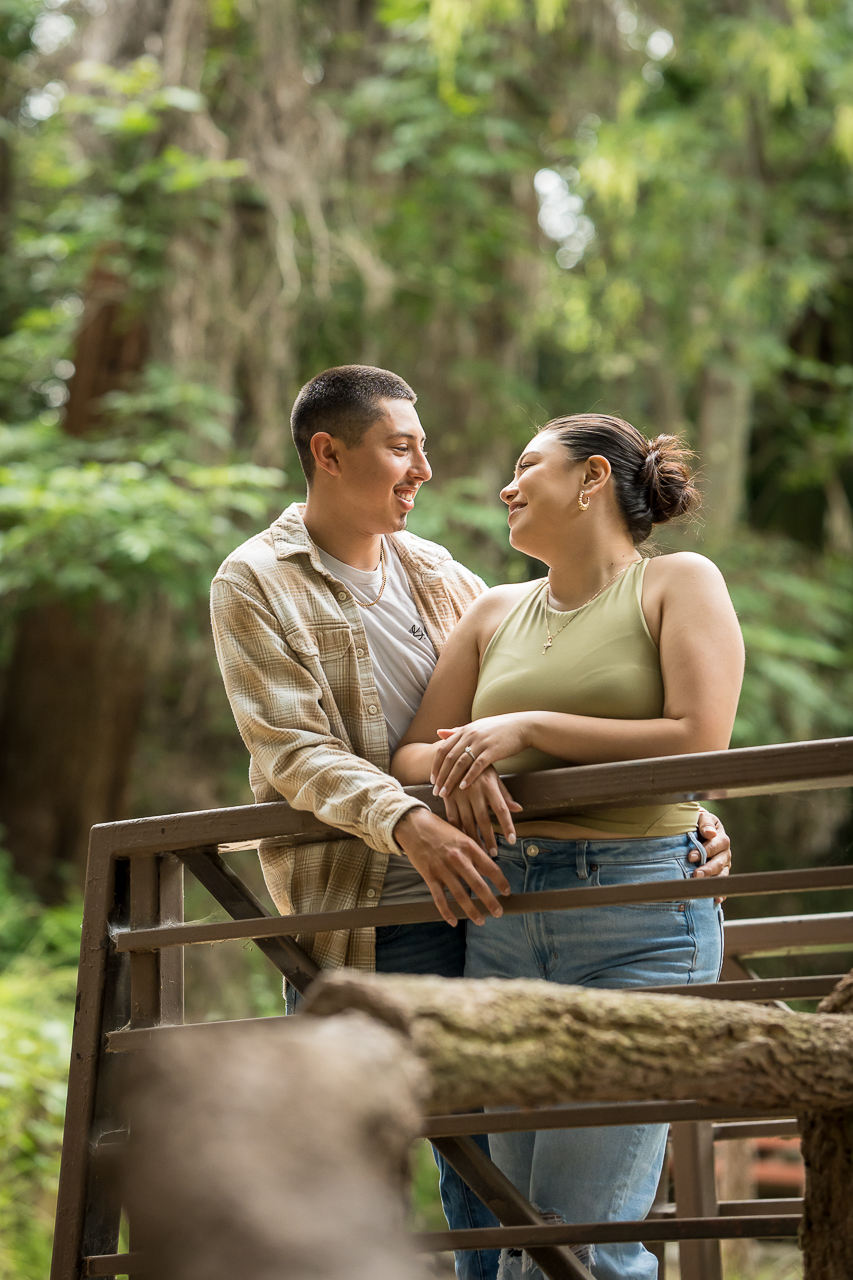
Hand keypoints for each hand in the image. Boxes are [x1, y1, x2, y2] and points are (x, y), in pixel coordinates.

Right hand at [394, 808, 510, 927]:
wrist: (413, 825)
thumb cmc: (439, 829)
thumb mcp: (461, 835)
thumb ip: (474, 851)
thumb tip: (488, 868)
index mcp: (469, 846)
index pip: (491, 868)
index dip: (501, 882)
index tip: (507, 892)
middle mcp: (458, 859)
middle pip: (478, 886)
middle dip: (491, 902)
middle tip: (498, 913)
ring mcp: (443, 869)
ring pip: (461, 896)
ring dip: (472, 911)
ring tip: (481, 920)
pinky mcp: (429, 876)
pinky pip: (440, 899)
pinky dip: (447, 912)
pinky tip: (454, 921)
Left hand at [431, 715, 531, 796]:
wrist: (522, 727)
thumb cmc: (498, 729)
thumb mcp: (476, 727)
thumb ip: (457, 731)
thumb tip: (438, 732)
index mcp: (464, 730)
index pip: (443, 749)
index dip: (435, 765)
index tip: (432, 780)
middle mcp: (470, 735)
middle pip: (449, 758)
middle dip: (440, 777)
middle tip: (435, 791)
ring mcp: (480, 742)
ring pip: (460, 763)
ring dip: (450, 780)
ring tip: (445, 793)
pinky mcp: (492, 750)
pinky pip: (477, 766)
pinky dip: (469, 777)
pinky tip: (463, 787)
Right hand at [442, 766, 522, 854]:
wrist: (454, 754)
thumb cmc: (479, 768)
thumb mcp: (493, 777)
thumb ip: (504, 795)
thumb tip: (518, 809)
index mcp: (489, 785)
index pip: (501, 809)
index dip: (507, 825)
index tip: (512, 840)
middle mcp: (474, 790)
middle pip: (483, 819)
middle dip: (489, 838)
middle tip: (494, 853)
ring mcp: (459, 794)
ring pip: (467, 821)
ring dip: (474, 838)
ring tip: (480, 851)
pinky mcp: (447, 797)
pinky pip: (452, 818)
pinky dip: (458, 830)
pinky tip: (463, 840)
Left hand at [691, 808, 730, 902]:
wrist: (697, 828)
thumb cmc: (697, 822)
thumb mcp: (701, 817)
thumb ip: (705, 823)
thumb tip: (710, 833)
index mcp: (721, 837)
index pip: (715, 845)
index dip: (704, 851)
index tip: (690, 856)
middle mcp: (725, 852)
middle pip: (719, 862)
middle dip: (707, 869)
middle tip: (695, 875)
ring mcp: (724, 864)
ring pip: (722, 874)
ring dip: (712, 881)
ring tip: (701, 886)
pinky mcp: (721, 873)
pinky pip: (723, 884)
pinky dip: (720, 892)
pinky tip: (716, 899)